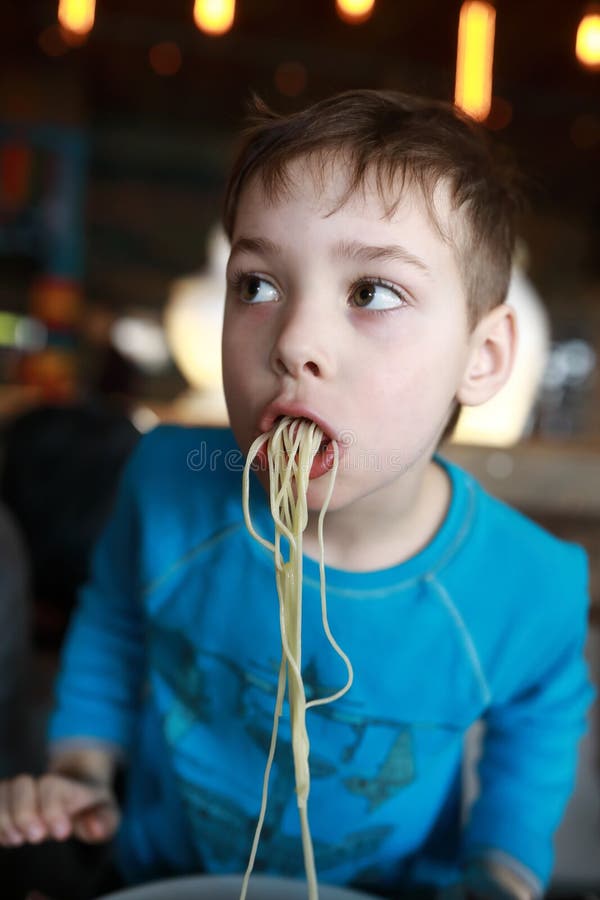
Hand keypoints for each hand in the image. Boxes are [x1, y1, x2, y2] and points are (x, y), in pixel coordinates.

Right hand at [0, 773, 119, 846]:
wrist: (79, 791)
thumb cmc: (92, 807)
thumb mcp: (107, 813)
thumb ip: (105, 821)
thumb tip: (94, 828)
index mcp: (68, 785)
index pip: (54, 787)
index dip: (53, 809)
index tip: (61, 833)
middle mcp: (40, 784)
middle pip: (22, 784)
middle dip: (25, 812)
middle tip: (36, 837)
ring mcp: (21, 792)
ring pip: (3, 791)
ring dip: (4, 817)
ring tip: (15, 840)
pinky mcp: (7, 803)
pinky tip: (4, 839)